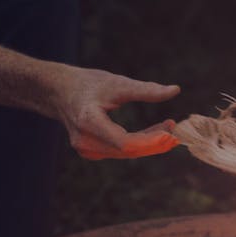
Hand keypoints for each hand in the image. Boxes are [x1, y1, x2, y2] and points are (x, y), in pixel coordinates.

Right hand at [51, 66, 180, 159]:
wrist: (58, 91)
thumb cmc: (87, 84)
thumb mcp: (118, 83)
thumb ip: (146, 90)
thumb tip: (176, 90)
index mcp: (89, 122)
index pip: (125, 143)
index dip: (150, 141)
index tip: (171, 133)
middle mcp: (85, 141)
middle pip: (128, 151)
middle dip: (154, 143)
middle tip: (176, 132)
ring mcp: (87, 150)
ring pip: (127, 153)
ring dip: (150, 143)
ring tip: (168, 127)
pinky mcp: (92, 152)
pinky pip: (121, 151)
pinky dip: (139, 144)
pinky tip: (156, 133)